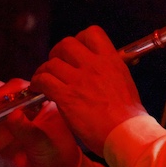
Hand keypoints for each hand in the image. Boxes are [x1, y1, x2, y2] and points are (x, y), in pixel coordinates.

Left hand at [31, 26, 146, 157]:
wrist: (126, 133)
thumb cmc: (128, 115)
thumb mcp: (124, 81)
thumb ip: (109, 70)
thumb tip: (101, 67)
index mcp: (111, 60)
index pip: (91, 33)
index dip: (79, 40)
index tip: (76, 52)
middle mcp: (94, 65)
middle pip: (66, 44)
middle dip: (57, 53)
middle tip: (57, 65)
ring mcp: (80, 80)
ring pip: (51, 63)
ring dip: (44, 71)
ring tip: (43, 80)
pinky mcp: (67, 96)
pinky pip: (44, 80)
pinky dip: (37, 84)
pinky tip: (39, 90)